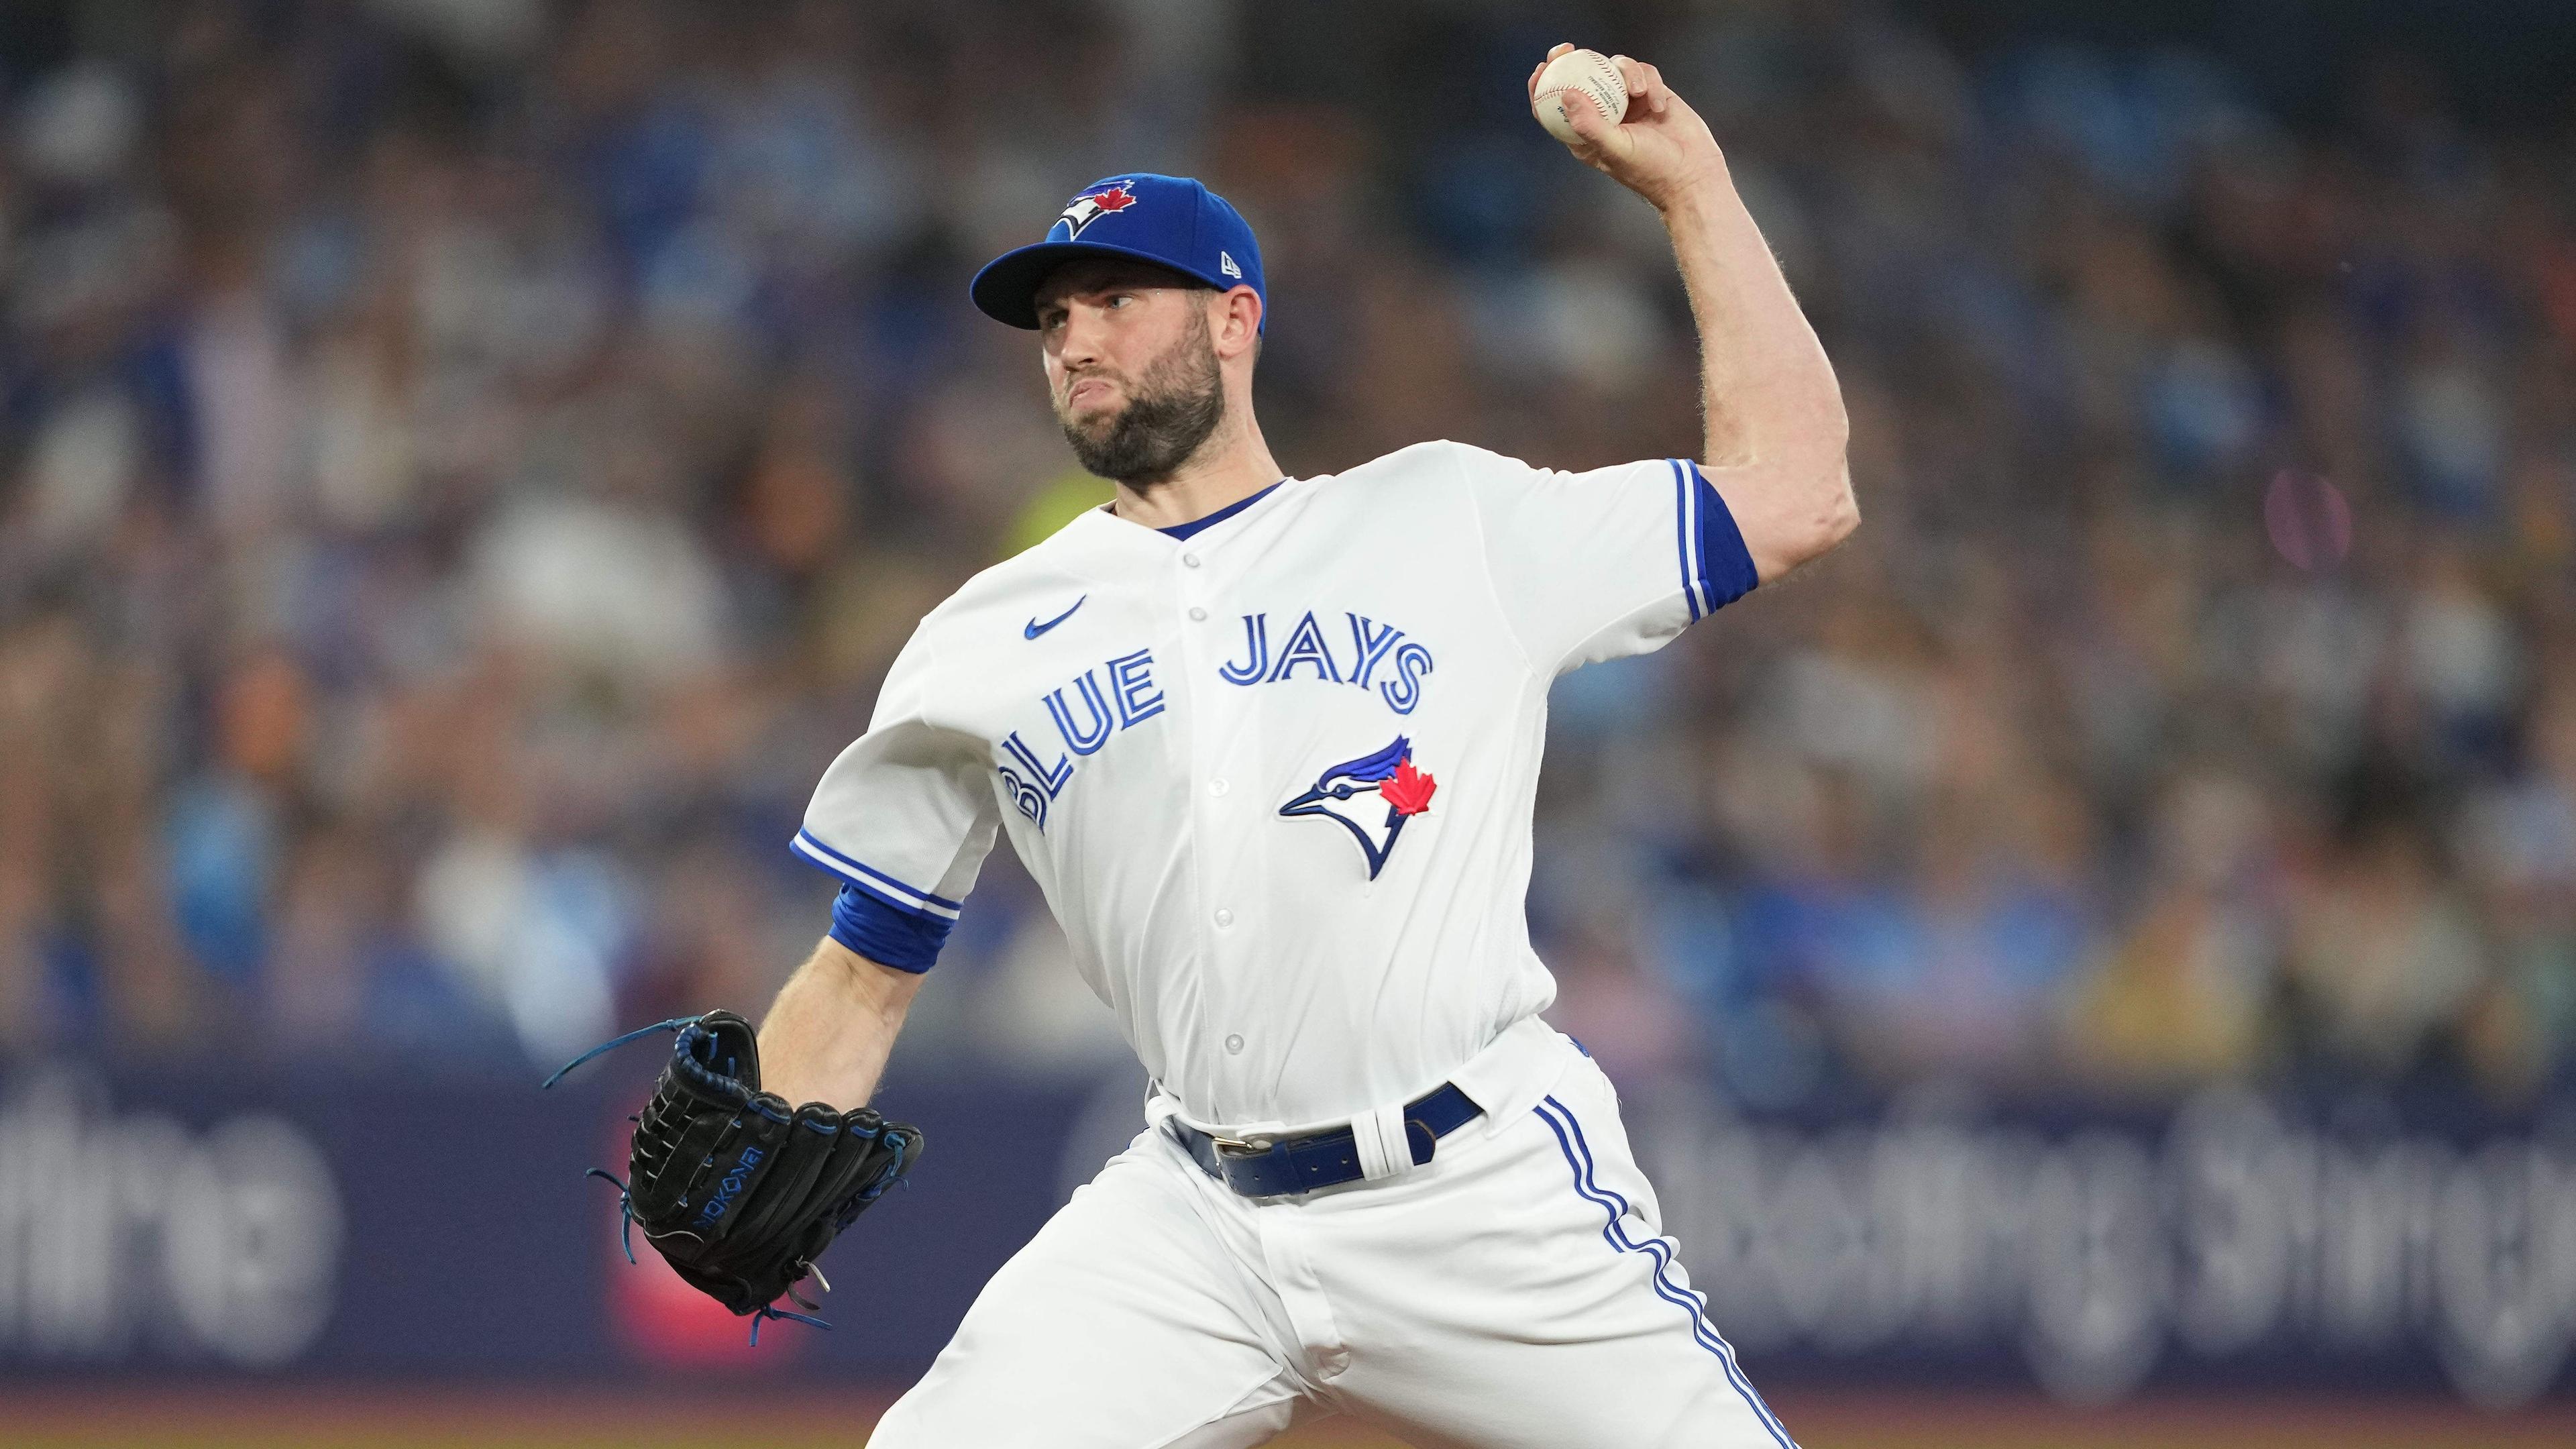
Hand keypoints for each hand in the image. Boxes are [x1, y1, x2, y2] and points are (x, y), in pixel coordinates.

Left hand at [1528, 44, 1724, 210]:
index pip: (1554, 108)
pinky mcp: (1651, 94)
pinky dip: (1652, 84)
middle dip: (1571, 61)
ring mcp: (1628, 103)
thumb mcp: (1615, 148)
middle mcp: (1604, 116)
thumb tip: (1566, 95)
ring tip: (1640, 93)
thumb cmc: (1651, 170)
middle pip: (1580, 79)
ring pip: (1615, 69)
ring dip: (1627, 73)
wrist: (1692, 174)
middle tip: (1568, 49)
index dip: (1543, 85)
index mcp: (1585, 134)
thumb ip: (1590, 124)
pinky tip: (1660, 106)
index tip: (1544, 67)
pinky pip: (1645, 73)